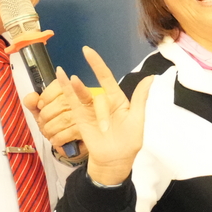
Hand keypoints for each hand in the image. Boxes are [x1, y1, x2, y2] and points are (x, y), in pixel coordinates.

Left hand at [22, 75, 80, 148]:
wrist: (70, 142)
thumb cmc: (56, 124)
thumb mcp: (41, 112)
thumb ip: (32, 103)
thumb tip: (32, 98)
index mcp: (69, 90)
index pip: (58, 86)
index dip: (45, 97)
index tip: (41, 106)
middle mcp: (81, 100)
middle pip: (61, 103)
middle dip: (46, 115)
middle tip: (43, 122)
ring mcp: (86, 114)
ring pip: (65, 118)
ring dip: (51, 128)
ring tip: (48, 132)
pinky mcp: (88, 130)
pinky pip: (71, 132)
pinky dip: (59, 137)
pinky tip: (55, 140)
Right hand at [57, 48, 152, 186]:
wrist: (115, 160)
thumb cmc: (129, 141)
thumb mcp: (137, 119)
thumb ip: (140, 98)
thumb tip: (151, 77)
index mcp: (118, 100)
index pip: (106, 77)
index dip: (97, 64)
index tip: (87, 50)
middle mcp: (102, 102)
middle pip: (97, 93)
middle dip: (101, 111)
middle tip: (105, 130)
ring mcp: (89, 109)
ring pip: (81, 94)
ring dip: (76, 86)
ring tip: (69, 77)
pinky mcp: (80, 118)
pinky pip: (72, 102)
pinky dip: (65, 90)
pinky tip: (60, 78)